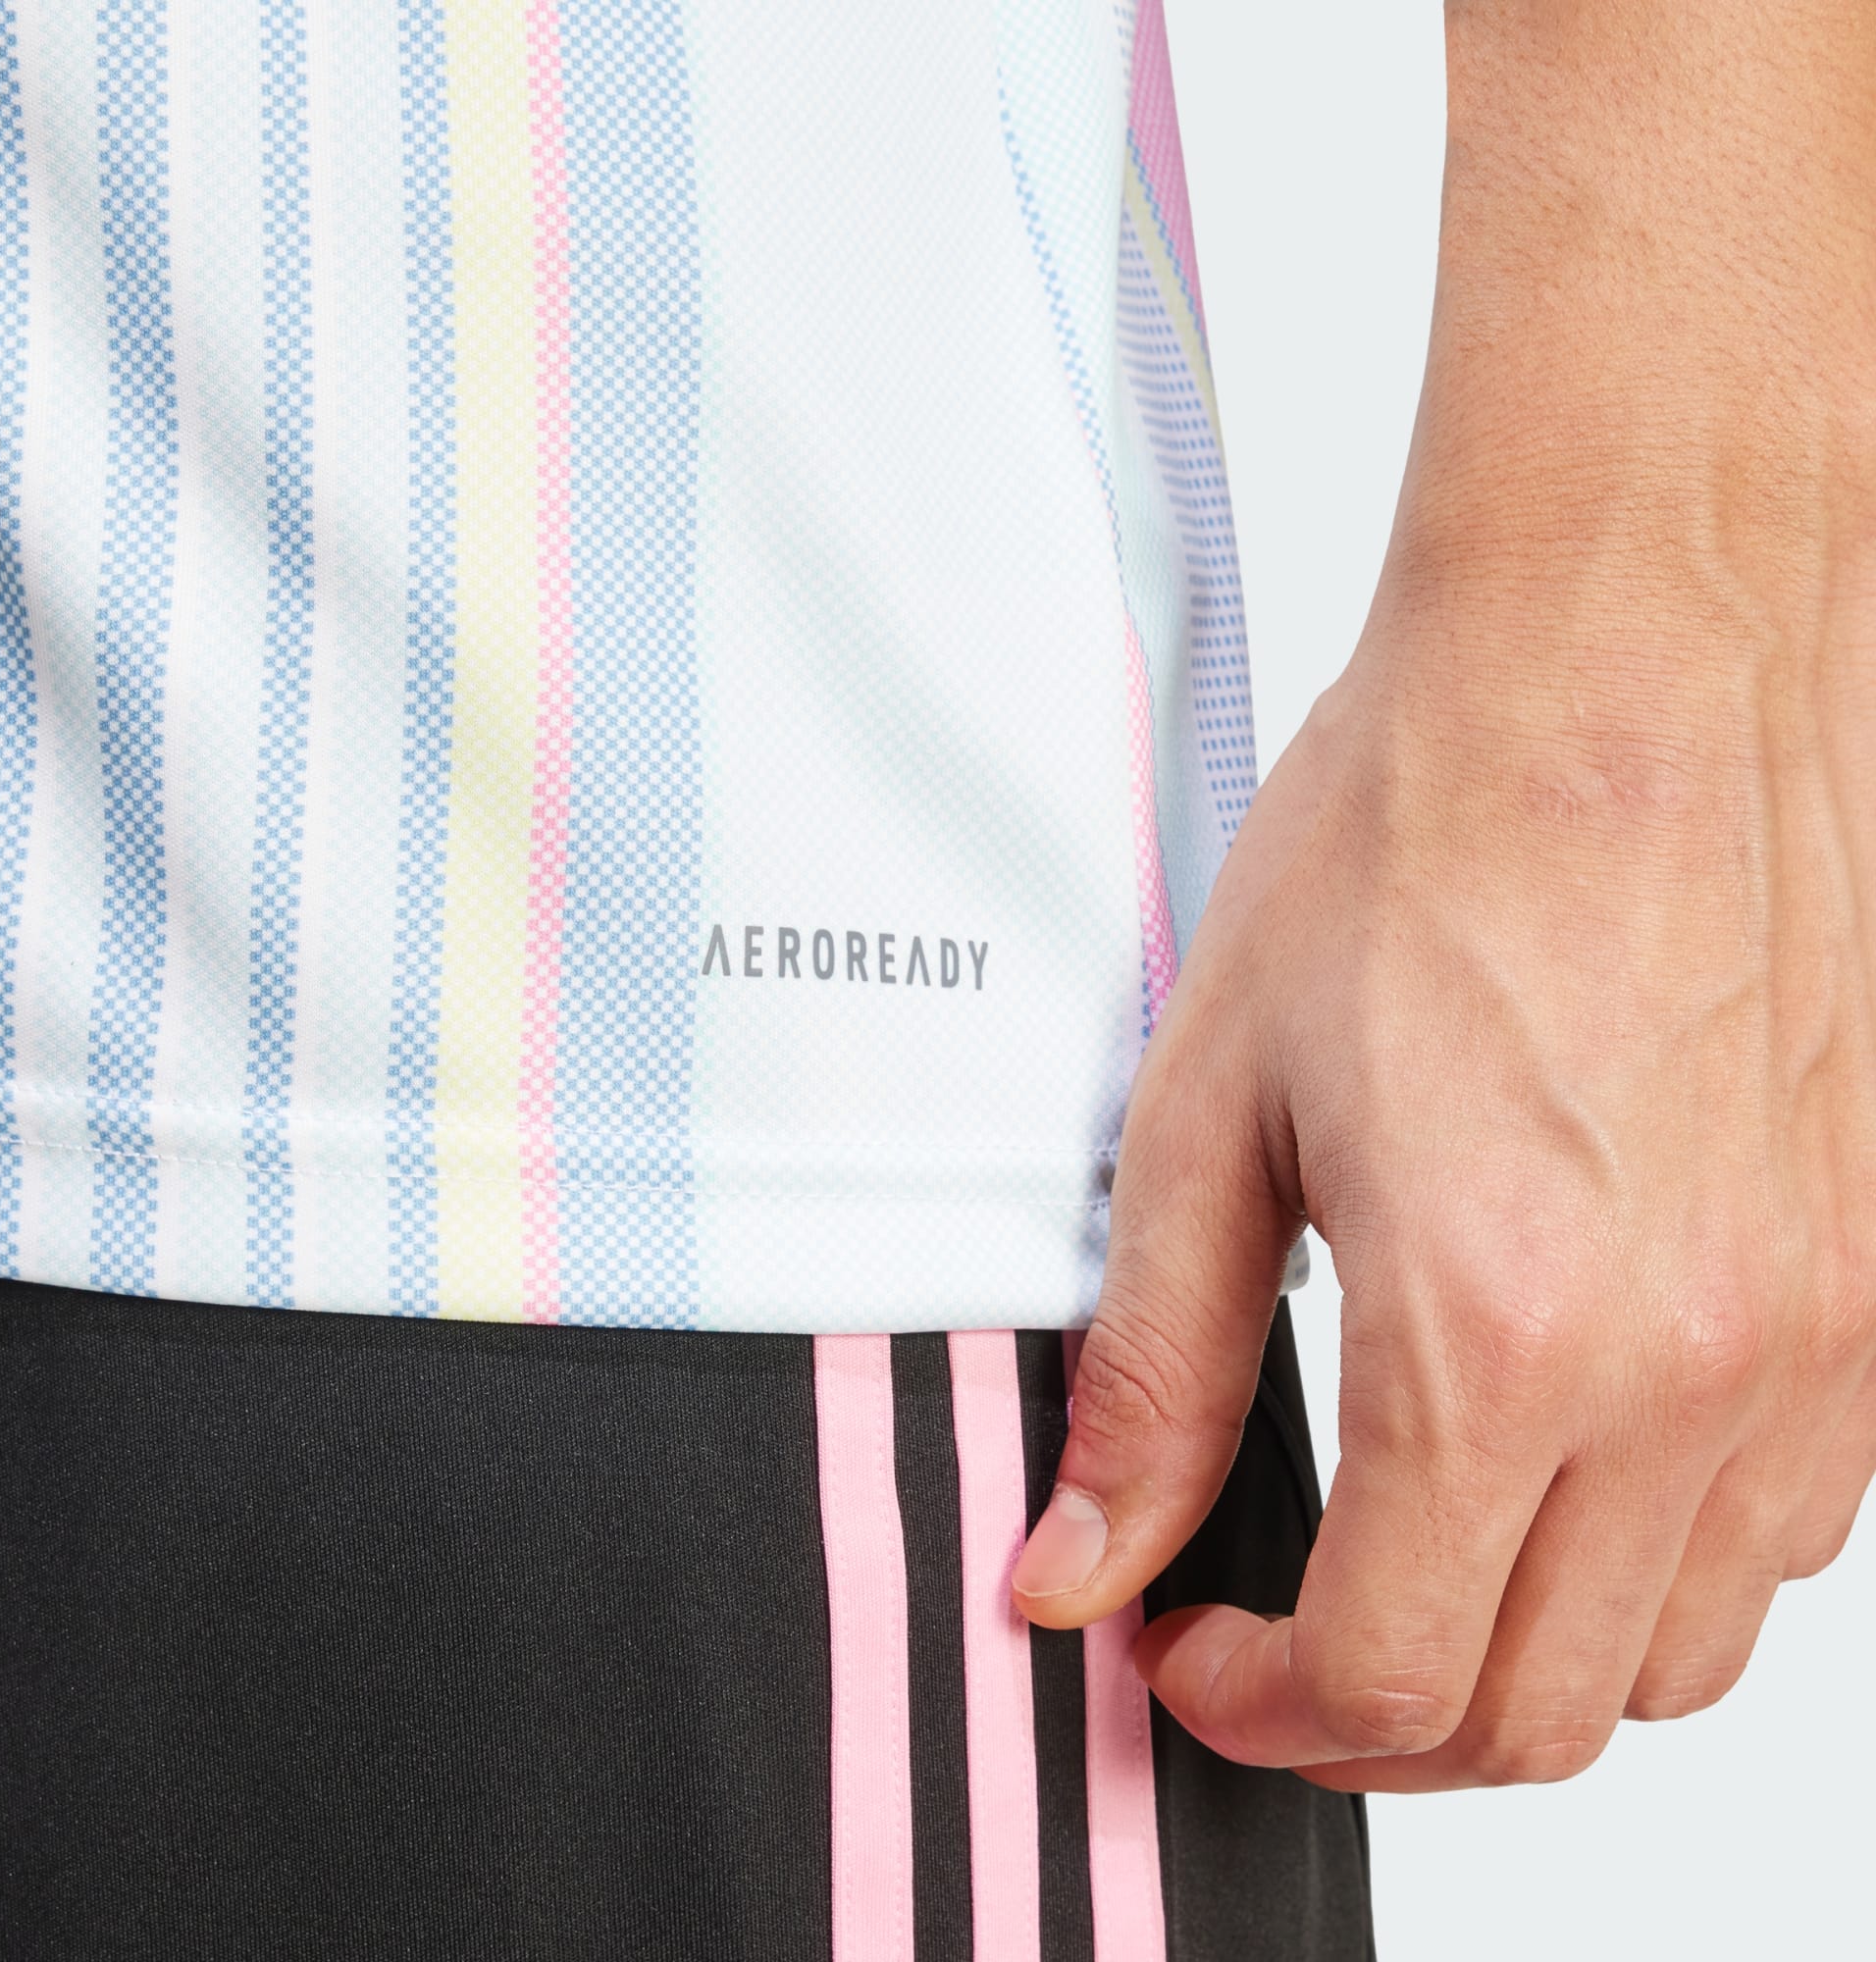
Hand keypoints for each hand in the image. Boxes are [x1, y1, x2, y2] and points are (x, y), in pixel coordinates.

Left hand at [1010, 534, 1875, 1790]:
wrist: (1620, 664)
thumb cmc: (1418, 840)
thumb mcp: (1210, 1112)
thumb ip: (1152, 1375)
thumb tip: (1086, 1559)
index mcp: (1498, 1333)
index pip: (1386, 1671)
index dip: (1258, 1706)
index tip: (1188, 1654)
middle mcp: (1690, 1368)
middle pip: (1539, 1709)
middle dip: (1373, 1721)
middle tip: (1271, 1642)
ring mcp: (1811, 1338)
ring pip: (1679, 1657)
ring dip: (1519, 1662)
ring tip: (1403, 1569)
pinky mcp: (1866, 1286)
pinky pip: (1783, 1534)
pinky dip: (1654, 1569)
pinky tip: (1552, 1471)